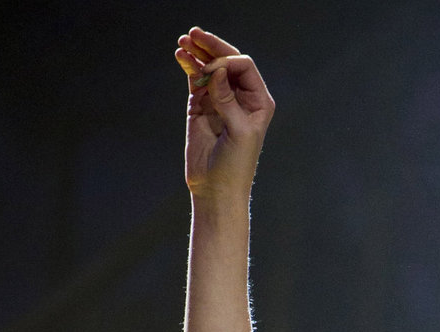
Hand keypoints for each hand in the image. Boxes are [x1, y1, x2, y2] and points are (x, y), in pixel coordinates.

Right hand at [176, 27, 274, 200]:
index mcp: (258, 102)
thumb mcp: (238, 132)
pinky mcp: (202, 105)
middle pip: (226, 61)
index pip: (244, 67)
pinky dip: (189, 66)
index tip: (212, 72)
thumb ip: (228, 101)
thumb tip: (216, 71)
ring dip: (197, 53)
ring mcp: (220, 99)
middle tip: (194, 33)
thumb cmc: (235, 166)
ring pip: (209, 67)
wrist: (216, 189)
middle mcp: (241, 97)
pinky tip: (180, 55)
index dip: (227, 62)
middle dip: (211, 47)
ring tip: (183, 41)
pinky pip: (195, 78)